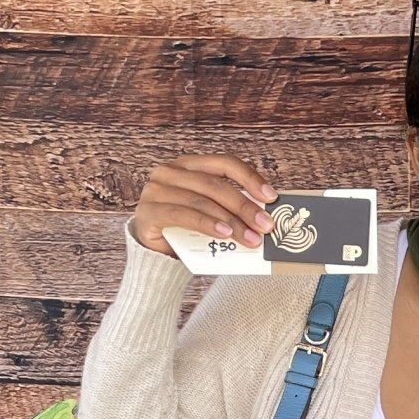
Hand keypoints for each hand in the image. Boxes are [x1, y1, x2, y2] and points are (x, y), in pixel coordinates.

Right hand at [129, 155, 278, 257]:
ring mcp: (156, 190)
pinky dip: (207, 224)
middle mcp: (170, 171)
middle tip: (266, 225)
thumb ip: (230, 208)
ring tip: (250, 238)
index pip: (225, 163)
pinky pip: (183, 215)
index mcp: (189, 165)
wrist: (155, 254)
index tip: (271, 197)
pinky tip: (224, 234)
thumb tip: (265, 215)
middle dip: (244, 206)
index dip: (250, 178)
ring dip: (230, 221)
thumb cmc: (187, 231)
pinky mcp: (148, 211)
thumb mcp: (212, 214)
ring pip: (201, 201)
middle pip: (215, 185)